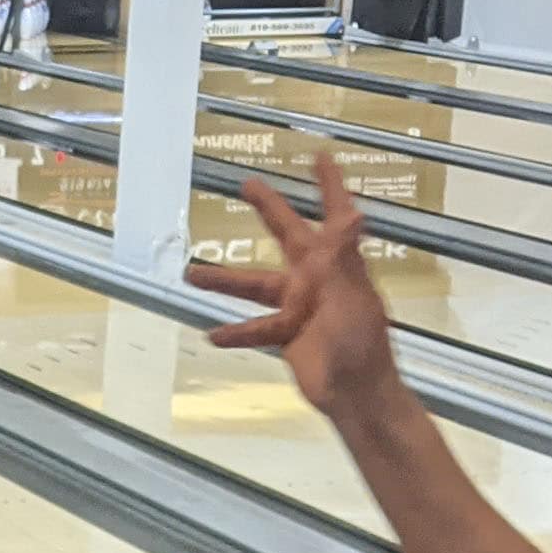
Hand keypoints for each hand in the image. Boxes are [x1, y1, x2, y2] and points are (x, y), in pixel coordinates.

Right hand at [193, 158, 400, 420]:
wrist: (357, 395)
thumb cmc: (361, 345)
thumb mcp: (350, 298)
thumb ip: (342, 258)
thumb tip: (354, 214)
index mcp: (336, 265)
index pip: (334, 216)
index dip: (329, 186)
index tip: (319, 157)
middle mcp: (317, 279)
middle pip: (287, 236)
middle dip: (269, 210)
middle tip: (247, 184)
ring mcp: (300, 307)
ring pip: (256, 286)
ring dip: (225, 280)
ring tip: (191, 274)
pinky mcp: (287, 335)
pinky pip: (255, 328)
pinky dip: (235, 332)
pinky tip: (212, 334)